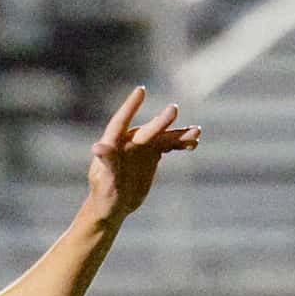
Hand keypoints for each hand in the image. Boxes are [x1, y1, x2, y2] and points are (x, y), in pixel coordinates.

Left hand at [87, 86, 200, 220]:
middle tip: (174, 110)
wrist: (114, 204)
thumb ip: (106, 161)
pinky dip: (181, 143)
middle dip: (161, 122)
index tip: (141, 91)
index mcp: (113, 144)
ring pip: (163, 137)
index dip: (130, 107)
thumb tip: (97, 146)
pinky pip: (169, 145)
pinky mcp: (153, 153)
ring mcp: (143, 146)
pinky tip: (194, 143)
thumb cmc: (104, 194)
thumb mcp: (105, 180)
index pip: (120, 122)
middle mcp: (129, 141)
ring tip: (197, 132)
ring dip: (179, 134)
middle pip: (147, 130)